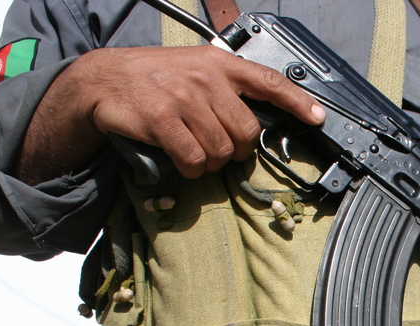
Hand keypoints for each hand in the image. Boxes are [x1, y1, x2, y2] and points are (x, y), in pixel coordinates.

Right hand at [17, 45, 323, 183]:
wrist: (102, 81)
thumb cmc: (153, 80)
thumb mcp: (193, 70)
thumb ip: (224, 89)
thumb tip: (253, 125)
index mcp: (219, 64)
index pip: (268, 80)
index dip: (297, 101)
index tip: (317, 117)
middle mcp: (205, 77)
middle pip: (246, 133)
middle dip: (236, 151)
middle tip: (218, 149)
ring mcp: (183, 96)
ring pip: (220, 151)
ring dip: (209, 162)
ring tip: (192, 152)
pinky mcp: (161, 118)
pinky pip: (192, 158)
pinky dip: (189, 168)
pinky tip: (180, 160)